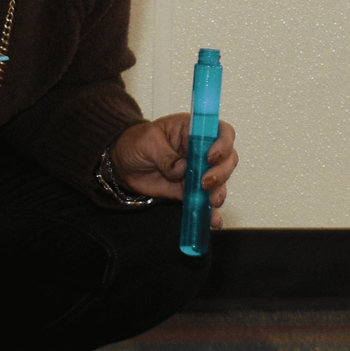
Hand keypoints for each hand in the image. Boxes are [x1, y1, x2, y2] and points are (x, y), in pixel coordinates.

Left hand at [108, 114, 237, 220]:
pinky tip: (213, 220)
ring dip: (219, 191)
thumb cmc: (136, 142)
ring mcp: (198, 171)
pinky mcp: (190, 190)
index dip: (223, 143)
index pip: (221, 131)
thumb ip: (165, 155)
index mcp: (193, 130)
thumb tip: (182, 168)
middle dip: (221, 172)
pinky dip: (210, 212)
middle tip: (206, 182)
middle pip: (227, 158)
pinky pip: (204, 201)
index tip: (211, 157)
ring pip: (220, 181)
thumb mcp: (147, 142)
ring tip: (211, 201)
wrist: (122, 164)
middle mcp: (202, 150)